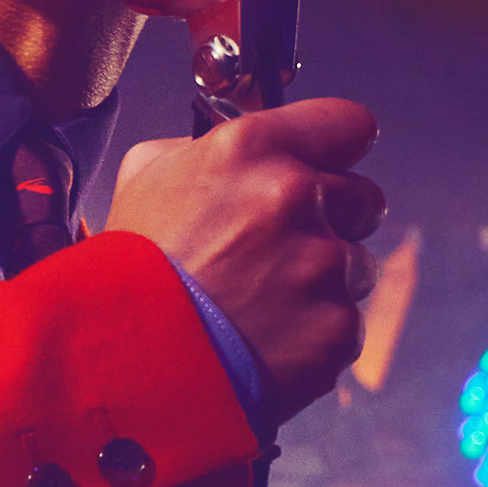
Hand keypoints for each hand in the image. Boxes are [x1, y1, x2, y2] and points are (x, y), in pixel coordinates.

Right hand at [106, 97, 387, 418]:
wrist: (122, 362)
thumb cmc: (129, 267)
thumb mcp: (144, 176)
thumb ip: (206, 148)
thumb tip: (247, 149)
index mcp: (249, 149)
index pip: (349, 124)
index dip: (336, 148)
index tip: (327, 166)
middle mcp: (294, 196)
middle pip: (364, 198)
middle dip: (333, 221)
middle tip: (279, 249)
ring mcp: (322, 265)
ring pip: (358, 265)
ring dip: (322, 281)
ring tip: (260, 303)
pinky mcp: (337, 326)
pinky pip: (346, 322)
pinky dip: (313, 333)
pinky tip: (265, 339)